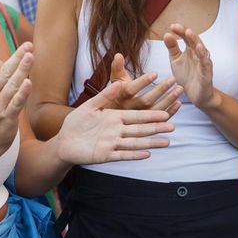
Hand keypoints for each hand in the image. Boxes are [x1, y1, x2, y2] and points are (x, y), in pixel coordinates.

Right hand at [0, 43, 32, 154]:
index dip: (1, 61)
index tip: (12, 58)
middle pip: (2, 73)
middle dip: (16, 57)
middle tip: (29, 46)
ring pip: (10, 85)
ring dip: (22, 70)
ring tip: (30, 57)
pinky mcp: (6, 118)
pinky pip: (16, 103)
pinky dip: (22, 92)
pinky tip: (29, 82)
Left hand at [55, 79, 174, 164]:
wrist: (64, 141)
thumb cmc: (76, 122)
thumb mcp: (90, 106)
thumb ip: (105, 95)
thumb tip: (120, 82)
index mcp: (116, 116)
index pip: (138, 114)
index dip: (152, 113)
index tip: (167, 112)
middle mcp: (118, 130)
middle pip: (141, 129)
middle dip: (157, 127)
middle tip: (173, 126)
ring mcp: (113, 143)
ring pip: (136, 143)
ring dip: (151, 143)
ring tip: (167, 142)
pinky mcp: (106, 155)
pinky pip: (123, 155)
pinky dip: (135, 155)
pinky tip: (147, 154)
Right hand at [106, 53, 182, 115]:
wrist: (112, 120)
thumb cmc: (116, 95)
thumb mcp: (115, 81)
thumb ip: (117, 68)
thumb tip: (118, 54)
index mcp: (120, 97)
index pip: (131, 89)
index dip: (143, 82)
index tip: (156, 73)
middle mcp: (129, 109)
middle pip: (146, 100)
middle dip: (161, 89)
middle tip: (174, 78)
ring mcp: (139, 119)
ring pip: (155, 110)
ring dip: (169, 100)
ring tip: (180, 88)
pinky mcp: (147, 125)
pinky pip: (160, 120)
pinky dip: (171, 112)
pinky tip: (178, 103)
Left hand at [163, 24, 217, 110]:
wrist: (197, 96)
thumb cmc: (187, 76)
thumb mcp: (176, 61)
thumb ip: (172, 48)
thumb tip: (166, 34)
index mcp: (190, 50)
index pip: (186, 37)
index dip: (180, 31)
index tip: (172, 26)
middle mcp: (198, 54)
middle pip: (194, 41)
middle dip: (187, 33)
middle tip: (178, 27)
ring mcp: (203, 63)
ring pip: (201, 49)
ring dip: (196, 41)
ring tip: (189, 33)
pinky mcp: (207, 73)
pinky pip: (206, 63)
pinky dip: (203, 55)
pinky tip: (199, 48)